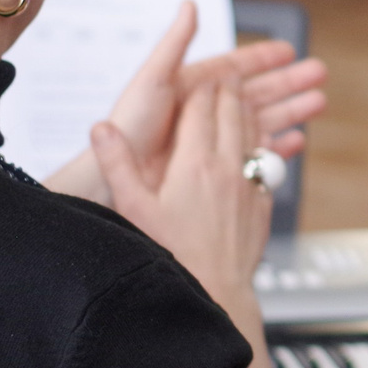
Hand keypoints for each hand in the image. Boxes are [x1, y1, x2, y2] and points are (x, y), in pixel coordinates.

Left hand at [48, 1, 327, 204]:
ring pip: (262, 120)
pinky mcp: (216, 167)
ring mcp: (211, 139)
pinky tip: (296, 140)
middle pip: (257, 92)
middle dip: (289, 82)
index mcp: (192, 87)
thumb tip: (190, 3)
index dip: (264, 57)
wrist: (114, 178)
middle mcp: (205, 112)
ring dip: (291, 110)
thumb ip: (175, 42)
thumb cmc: (129, 128)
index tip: (290, 49)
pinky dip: (277, 147)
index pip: (236, 67)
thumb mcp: (153, 78)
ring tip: (318, 103)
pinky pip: (254, 154)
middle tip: (319, 73)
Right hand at [94, 81, 266, 307]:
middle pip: (233, 114)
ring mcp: (249, 185)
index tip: (200, 76)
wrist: (217, 293)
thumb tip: (101, 127)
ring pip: (254, 134)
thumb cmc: (172, 255)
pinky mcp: (262, 204)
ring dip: (249, 112)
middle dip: (229, 91)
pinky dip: (262, 145)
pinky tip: (257, 147)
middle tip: (229, 75)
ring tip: (245, 99)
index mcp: (195, 163)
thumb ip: (118, 164)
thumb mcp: (134, 209)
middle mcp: (227, 168)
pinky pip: (266, 162)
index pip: (200, 110)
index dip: (199, 89)